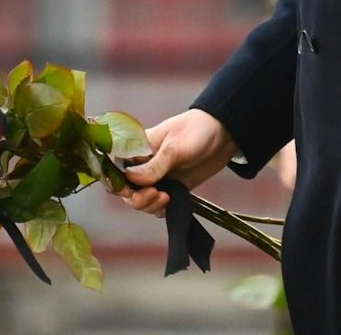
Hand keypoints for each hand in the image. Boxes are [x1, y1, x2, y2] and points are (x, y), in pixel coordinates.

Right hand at [114, 109, 237, 217]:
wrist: (224, 134)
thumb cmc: (197, 130)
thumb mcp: (175, 147)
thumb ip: (154, 165)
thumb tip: (131, 179)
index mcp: (138, 148)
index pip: (115, 168)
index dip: (117, 182)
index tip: (129, 190)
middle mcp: (144, 165)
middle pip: (126, 189)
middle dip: (136, 198)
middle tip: (154, 194)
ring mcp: (157, 177)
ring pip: (140, 200)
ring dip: (148, 205)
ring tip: (166, 197)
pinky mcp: (172, 187)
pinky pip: (157, 205)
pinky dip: (160, 209)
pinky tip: (170, 202)